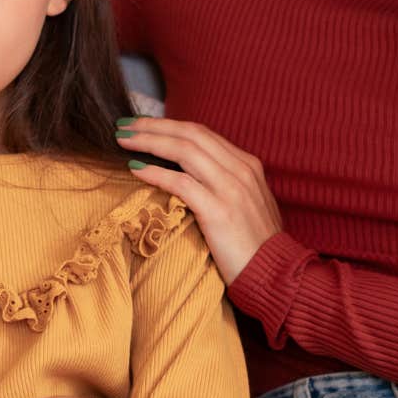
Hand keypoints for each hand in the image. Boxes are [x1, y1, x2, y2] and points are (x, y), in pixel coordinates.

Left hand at [115, 116, 281, 286]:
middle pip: (190, 135)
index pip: (201, 133)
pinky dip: (155, 172)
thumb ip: (223, 182)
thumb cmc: (255, 244)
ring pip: (184, 151)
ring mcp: (231, 189)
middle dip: (153, 126)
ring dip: (149, 141)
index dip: (168, 125)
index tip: (142, 124)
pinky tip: (135, 169)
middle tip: (123, 125)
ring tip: (123, 141)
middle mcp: (241, 169)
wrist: (275, 273)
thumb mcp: (245, 203)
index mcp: (247, 164)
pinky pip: (181, 183)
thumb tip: (188, 172)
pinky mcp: (219, 211)